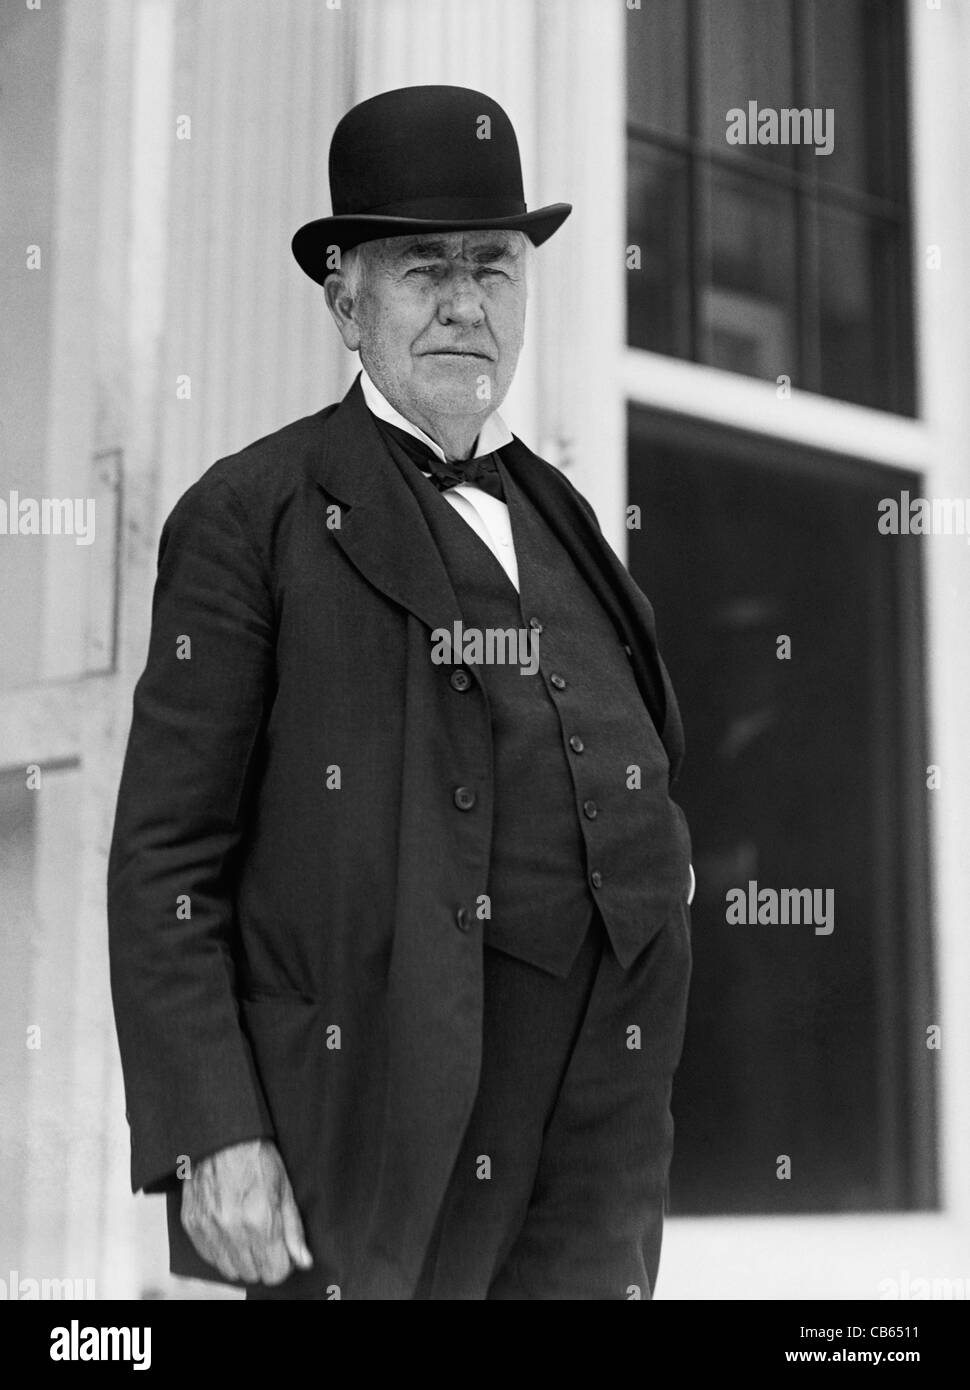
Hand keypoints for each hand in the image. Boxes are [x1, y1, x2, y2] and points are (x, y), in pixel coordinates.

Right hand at [180, 1138, 313, 1284]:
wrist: (223, 1136)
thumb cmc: (257, 1158)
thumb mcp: (285, 1189)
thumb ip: (293, 1229)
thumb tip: (303, 1261)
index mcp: (260, 1220)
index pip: (274, 1272)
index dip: (282, 1264)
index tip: (283, 1252)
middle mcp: (232, 1229)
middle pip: (252, 1274)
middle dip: (263, 1261)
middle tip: (266, 1240)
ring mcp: (208, 1228)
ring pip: (229, 1270)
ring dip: (241, 1259)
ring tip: (247, 1235)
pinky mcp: (191, 1223)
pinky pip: (209, 1256)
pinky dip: (221, 1250)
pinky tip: (229, 1231)